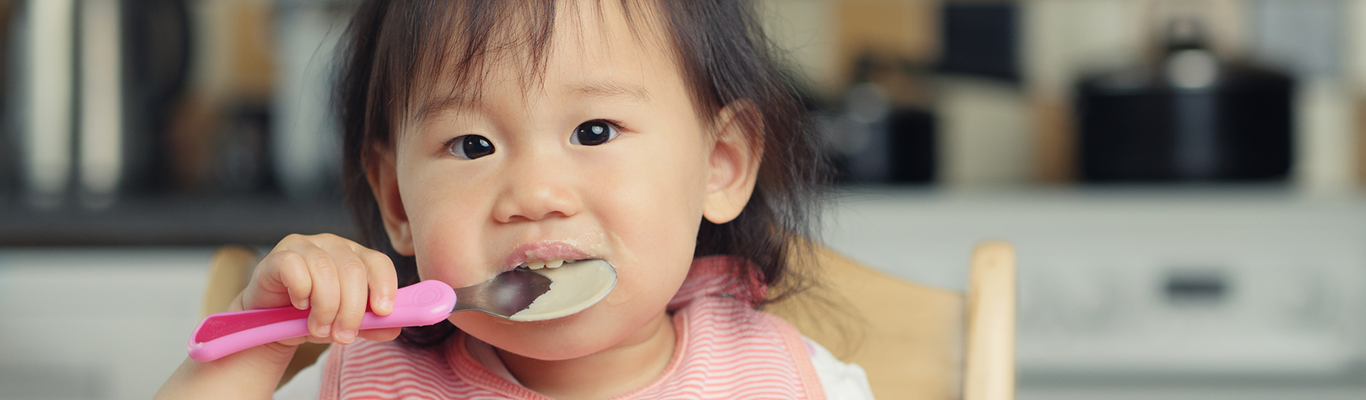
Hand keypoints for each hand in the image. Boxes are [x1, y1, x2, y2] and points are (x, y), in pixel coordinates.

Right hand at [235, 233, 401, 345]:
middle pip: (353, 271)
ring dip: (326, 307)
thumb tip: (394, 327)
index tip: (383, 312)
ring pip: (326, 271)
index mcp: (356, 256)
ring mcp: (305, 246)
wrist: (272, 324)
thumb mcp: (346, 323)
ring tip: (319, 328)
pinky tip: (299, 305)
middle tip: (343, 336)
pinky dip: (301, 291)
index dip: (385, 286)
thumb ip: (371, 325)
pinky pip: (295, 268)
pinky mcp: (278, 256)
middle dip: (351, 309)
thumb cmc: (314, 316)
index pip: (379, 262)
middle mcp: (333, 245)